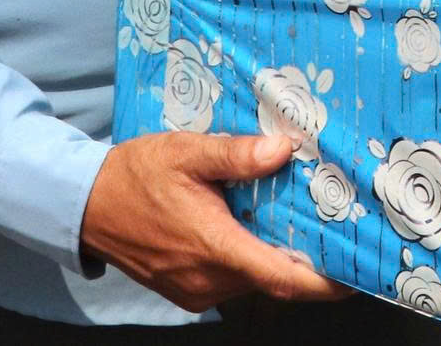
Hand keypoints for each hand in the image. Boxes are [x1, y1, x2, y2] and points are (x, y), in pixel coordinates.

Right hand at [80, 132, 345, 312]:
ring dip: (279, 258)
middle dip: (309, 261)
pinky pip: (232, 279)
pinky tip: (260, 230)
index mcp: (213, 247)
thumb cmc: (134, 176)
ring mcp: (195, 289)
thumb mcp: (185, 153)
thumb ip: (235, 154)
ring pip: (254, 280)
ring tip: (304, 223)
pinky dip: (252, 259)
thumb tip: (283, 151)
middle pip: (274, 279)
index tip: (357, 275)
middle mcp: (207, 279)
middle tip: (339, 229)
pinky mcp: (186, 289)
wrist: (83, 206)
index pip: (282, 279)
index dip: (325, 283)